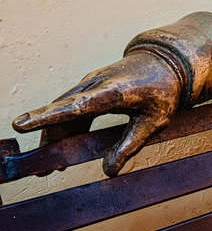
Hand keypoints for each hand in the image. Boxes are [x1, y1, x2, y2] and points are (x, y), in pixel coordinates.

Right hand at [14, 49, 183, 174]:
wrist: (170, 59)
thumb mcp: (154, 122)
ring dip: (55, 136)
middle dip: (47, 139)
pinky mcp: (92, 86)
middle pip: (63, 111)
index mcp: (113, 91)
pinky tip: (65, 148)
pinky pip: (71, 106)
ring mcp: (93, 82)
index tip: (21, 123)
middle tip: (43, 171)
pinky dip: (65, 126)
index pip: (75, 106)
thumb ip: (129, 146)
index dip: (47, 116)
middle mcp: (98, 83)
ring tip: (53, 167)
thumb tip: (108, 171)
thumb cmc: (164, 89)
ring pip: (64, 109)